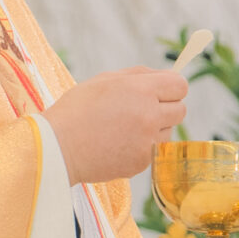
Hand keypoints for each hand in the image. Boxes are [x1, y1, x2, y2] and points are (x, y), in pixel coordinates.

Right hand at [44, 66, 187, 182]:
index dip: (172, 88)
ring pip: (169, 132)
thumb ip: (140, 75)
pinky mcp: (142, 162)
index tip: (162, 92)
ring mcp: (147, 141)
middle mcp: (149, 115)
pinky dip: (144, 147)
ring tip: (127, 129)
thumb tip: (165, 76)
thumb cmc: (78, 110)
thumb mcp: (106, 80)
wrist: (57, 147)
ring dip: (156, 129)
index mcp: (141, 90)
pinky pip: (155, 150)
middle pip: (180, 109)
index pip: (180, 85)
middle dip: (166, 108)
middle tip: (143, 110)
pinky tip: (121, 144)